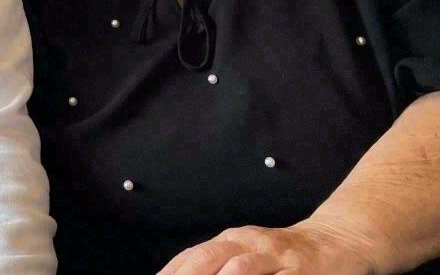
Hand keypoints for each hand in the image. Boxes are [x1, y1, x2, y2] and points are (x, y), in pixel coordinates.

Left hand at [156, 222, 377, 273]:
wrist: (338, 239)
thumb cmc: (286, 257)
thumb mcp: (250, 257)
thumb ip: (219, 267)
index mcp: (233, 242)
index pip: (192, 258)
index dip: (171, 273)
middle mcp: (251, 244)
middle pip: (210, 259)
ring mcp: (277, 256)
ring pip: (241, 269)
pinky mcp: (301, 269)